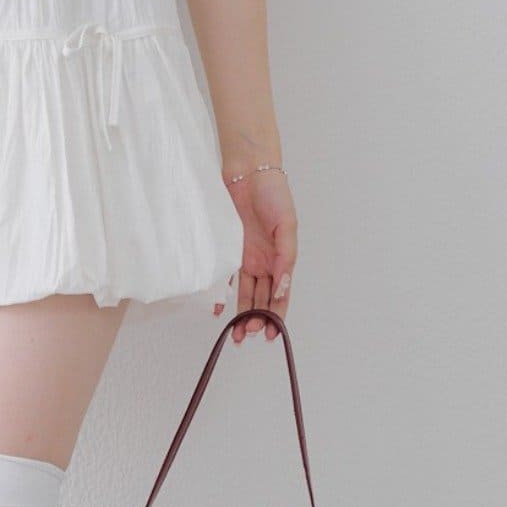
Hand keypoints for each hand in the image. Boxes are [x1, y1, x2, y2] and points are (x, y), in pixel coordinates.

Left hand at [217, 167, 297, 344]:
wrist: (247, 172)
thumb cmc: (273, 194)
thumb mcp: (286, 226)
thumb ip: (285, 257)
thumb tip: (281, 286)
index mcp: (281, 257)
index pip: (281, 293)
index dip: (277, 314)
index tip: (272, 334)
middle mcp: (264, 261)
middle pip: (262, 297)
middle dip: (258, 319)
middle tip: (250, 335)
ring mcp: (245, 256)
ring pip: (246, 292)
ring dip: (243, 313)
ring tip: (238, 333)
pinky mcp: (228, 250)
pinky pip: (225, 276)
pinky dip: (223, 293)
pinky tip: (219, 309)